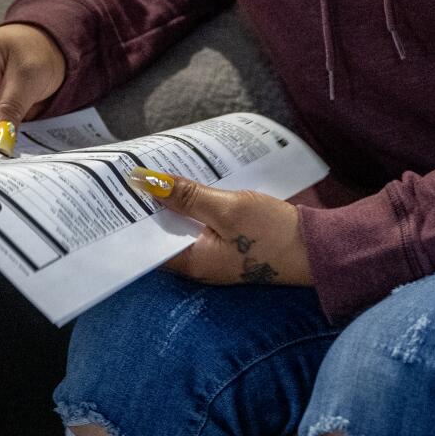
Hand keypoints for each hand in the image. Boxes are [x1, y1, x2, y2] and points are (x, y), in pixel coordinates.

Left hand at [133, 169, 312, 286]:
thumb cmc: (272, 232)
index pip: (146, 244)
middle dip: (150, 205)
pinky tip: (190, 183)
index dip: (130, 218)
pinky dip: (193, 205)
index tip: (116, 190)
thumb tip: (144, 181)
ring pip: (182, 226)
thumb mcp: (227, 208)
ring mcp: (215, 255)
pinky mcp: (230, 244)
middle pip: (163, 233)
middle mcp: (199, 263)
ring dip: (173, 202)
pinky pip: (202, 224)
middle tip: (132, 172)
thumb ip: (185, 195)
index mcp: (192, 262)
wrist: (318, 248)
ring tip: (155, 172)